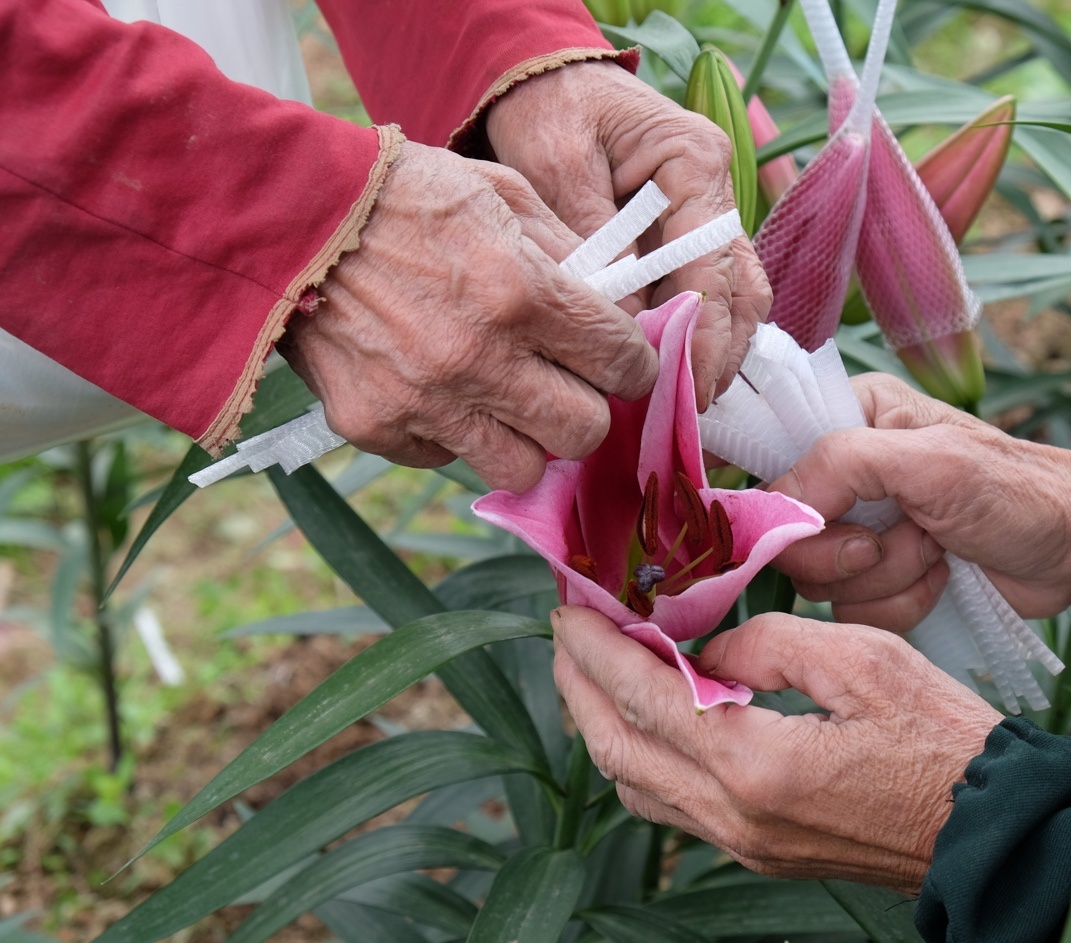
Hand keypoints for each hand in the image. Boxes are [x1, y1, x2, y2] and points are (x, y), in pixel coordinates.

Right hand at [280, 142, 657, 491]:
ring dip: (526, 437)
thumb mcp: (499, 192)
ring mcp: (424, 401)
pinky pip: (446, 459)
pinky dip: (454, 434)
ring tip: (508, 399)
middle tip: (568, 384)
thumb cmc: (401, 194)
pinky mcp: (375, 427)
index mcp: (520, 292)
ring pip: (521, 469)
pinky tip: (440, 390)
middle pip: (584, 433)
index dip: (634, 366)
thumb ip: (567, 250)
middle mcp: (479, 357)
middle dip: (588, 408)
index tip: (623, 362)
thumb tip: (615, 300)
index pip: (621, 363)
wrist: (283, 218)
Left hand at [484, 60, 769, 408]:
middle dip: (721, 354)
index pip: (714, 263)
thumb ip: (595, 241)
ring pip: (735, 298)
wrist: (544, 83)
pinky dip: (695, 336)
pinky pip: (707, 295)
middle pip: (741, 289)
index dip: (706, 332)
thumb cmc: (549, 113)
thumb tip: (626, 324)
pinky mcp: (690, 237)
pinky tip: (672, 375)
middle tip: (691, 409)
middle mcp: (715, 190)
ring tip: (684, 404)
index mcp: (694, 161)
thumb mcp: (557, 166)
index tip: (688, 384)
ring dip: (716, 352)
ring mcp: (708, 216)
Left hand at [552, 605, 1003, 892]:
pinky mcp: (758, 850)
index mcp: (758, 764)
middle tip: (568, 632)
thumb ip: (769, 642)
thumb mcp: (863, 660)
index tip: (570, 608)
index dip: (598, 648)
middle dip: (579, 686)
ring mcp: (743, 842)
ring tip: (598, 669)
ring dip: (603, 724)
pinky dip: (642, 755)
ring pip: (636, 784)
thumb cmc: (941, 740)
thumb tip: (709, 649)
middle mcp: (735, 815)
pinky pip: (671, 805)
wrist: (989, 832)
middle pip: (618, 749)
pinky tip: (653, 716)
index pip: (645, 696)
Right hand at [769, 374, 1070, 624]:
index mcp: (851, 419)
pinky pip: (854, 612)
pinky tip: (943, 578)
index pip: (774, 469)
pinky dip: (903, 603)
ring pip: (821, 583)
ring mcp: (865, 530)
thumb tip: (774, 509)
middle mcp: (849, 473)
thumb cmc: (1018, 490)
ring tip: (938, 552)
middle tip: (913, 535)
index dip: (791, 513)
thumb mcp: (927, 460)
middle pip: (791, 539)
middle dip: (855, 553)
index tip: (839, 527)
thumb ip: (840, 464)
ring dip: (888, 579)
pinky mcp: (883, 579)